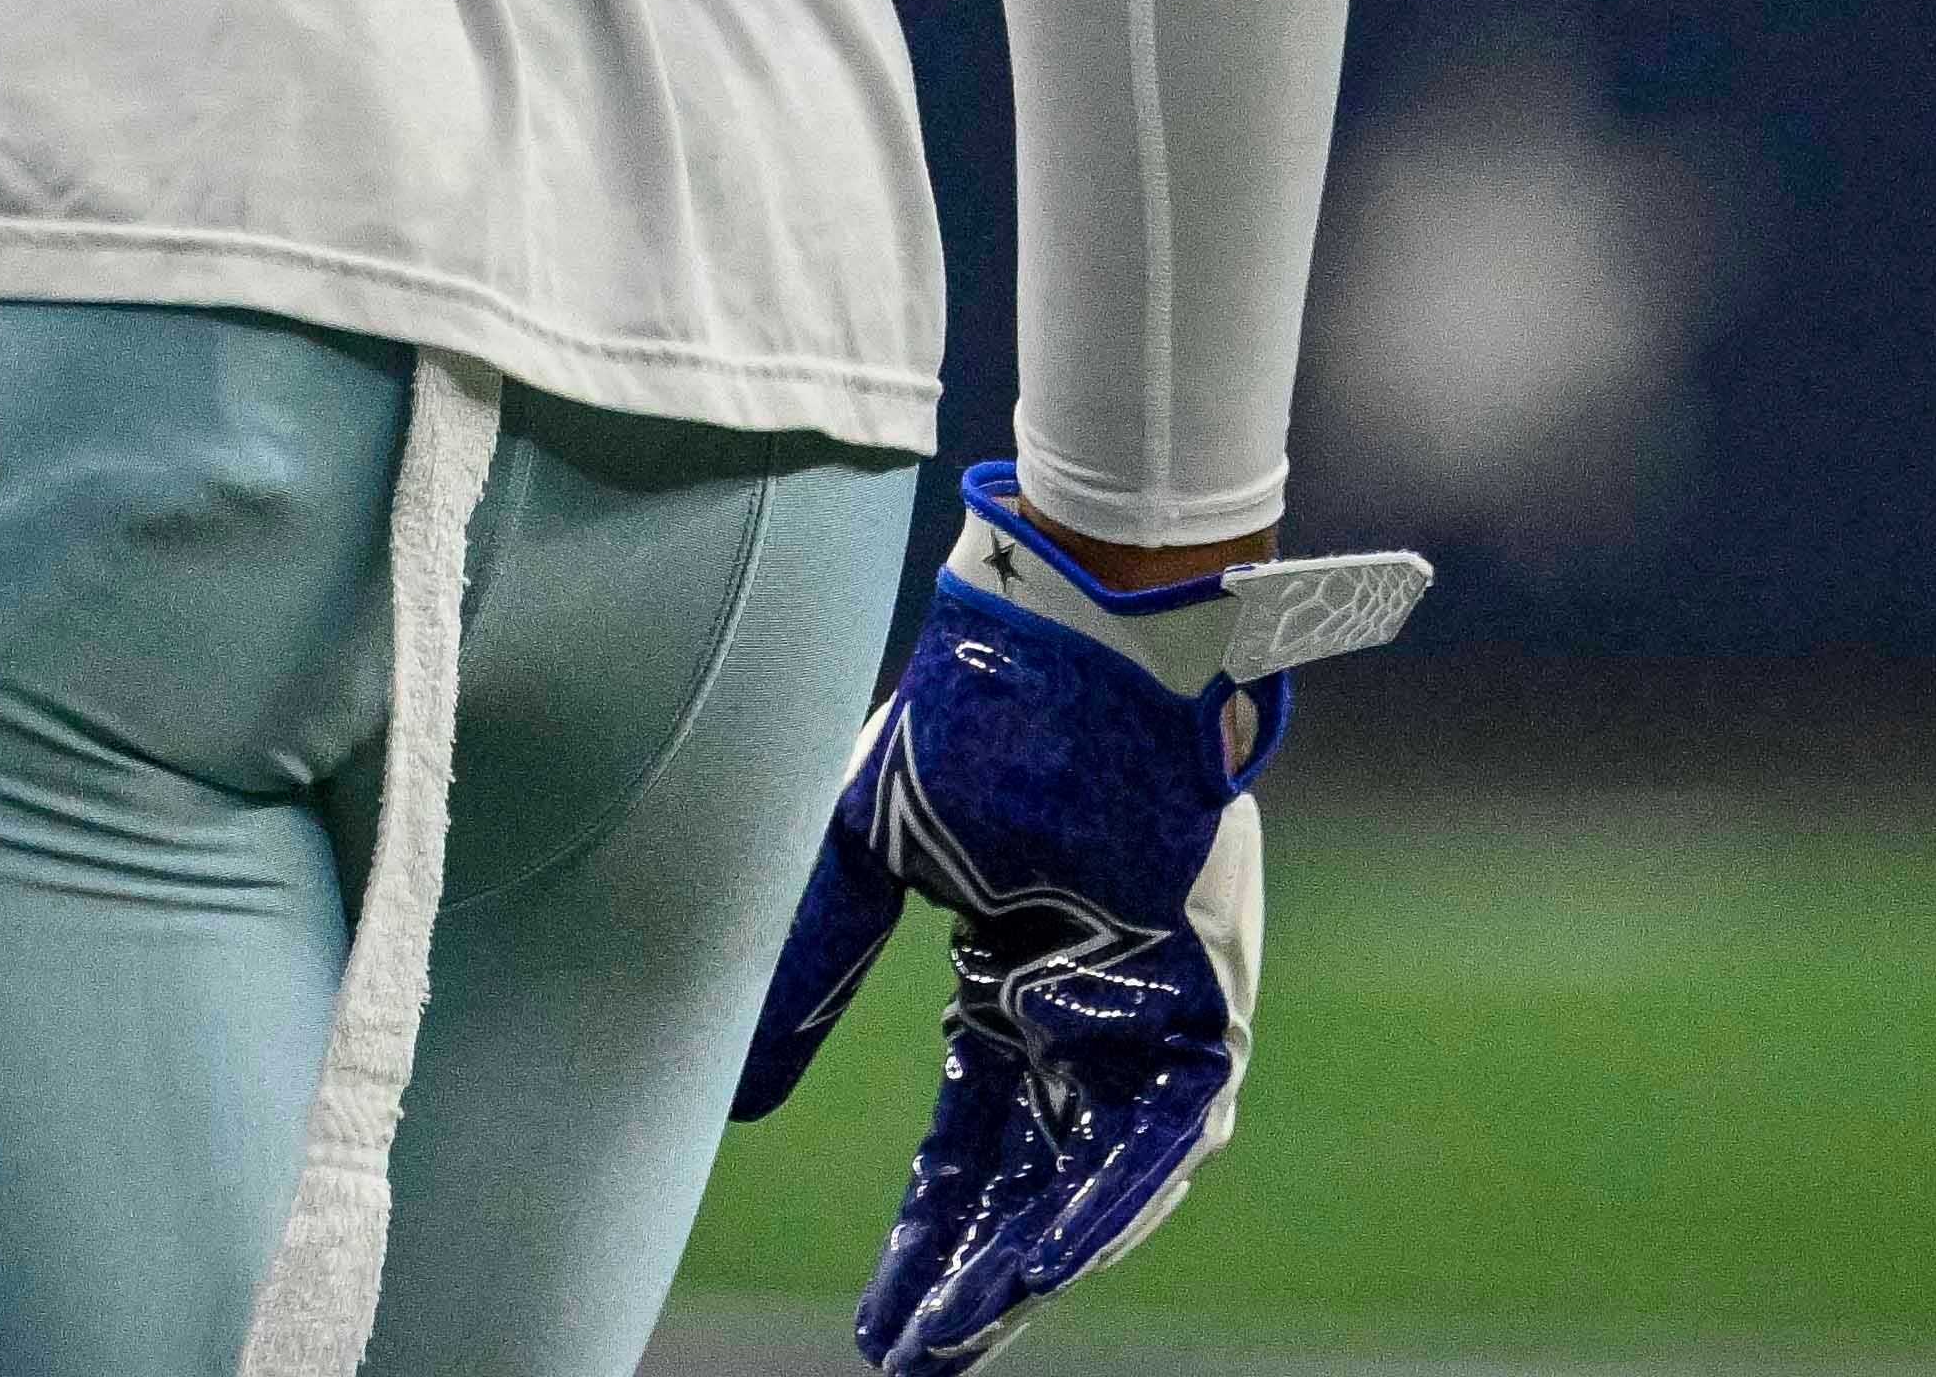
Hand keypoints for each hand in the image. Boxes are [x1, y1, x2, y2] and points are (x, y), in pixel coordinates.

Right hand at [738, 469, 1427, 1369]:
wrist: (1065, 631)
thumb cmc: (966, 713)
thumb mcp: (858, 861)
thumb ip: (809, 974)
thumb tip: (737, 1093)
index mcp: (1011, 967)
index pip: (972, 1132)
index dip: (928, 1226)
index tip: (882, 1315)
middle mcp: (1087, 1001)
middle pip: (1032, 1171)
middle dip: (973, 1271)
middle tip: (916, 1354)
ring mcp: (1150, 997)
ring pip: (1101, 1165)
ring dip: (1039, 1253)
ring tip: (966, 1330)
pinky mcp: (1198, 984)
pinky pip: (1160, 1121)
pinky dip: (1109, 1192)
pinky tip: (1053, 1258)